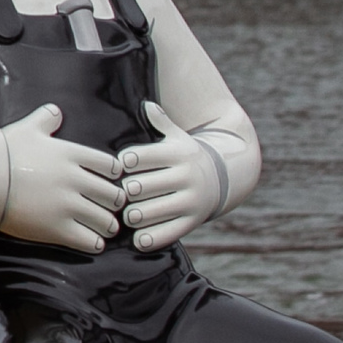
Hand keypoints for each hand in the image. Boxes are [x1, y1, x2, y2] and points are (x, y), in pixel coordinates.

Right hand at [0, 104, 123, 250]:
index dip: (114, 176)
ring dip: (108, 226)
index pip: (111, 166)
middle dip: (114, 203)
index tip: (111, 181)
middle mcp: (76, 180)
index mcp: (72, 155)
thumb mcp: (28, 128)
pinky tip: (93, 243)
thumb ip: (46, 118)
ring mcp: (68, 205)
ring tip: (106, 229)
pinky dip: (95, 243)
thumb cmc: (4, 150)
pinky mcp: (57, 228)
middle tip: (111, 208)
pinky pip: (89, 241)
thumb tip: (55, 110)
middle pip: (113, 195)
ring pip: (105, 221)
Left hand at [117, 100, 224, 249]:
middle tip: (120, 195)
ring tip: (128, 215)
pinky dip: (149, 238)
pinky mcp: (193, 221)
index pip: (138, 157)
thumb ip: (161, 122)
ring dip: (133, 216)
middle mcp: (184, 176)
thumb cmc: (185, 156)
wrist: (222, 179)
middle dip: (126, 192)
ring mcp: (190, 200)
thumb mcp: (177, 137)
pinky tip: (139, 237)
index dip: (124, 163)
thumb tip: (147, 104)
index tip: (121, 167)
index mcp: (176, 154)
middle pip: (139, 186)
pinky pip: (167, 233)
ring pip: (150, 211)